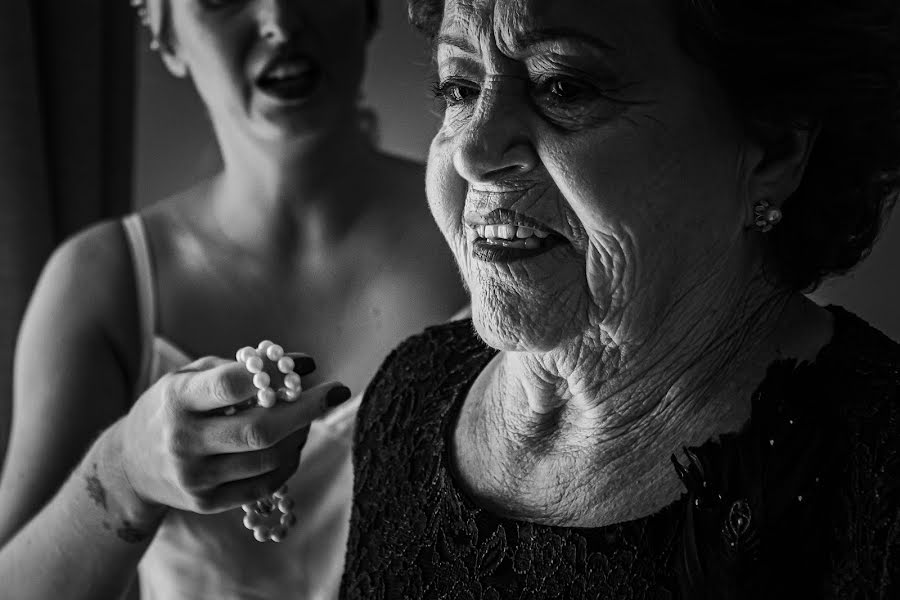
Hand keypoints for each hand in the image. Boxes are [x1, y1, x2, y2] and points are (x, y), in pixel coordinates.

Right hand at [116, 354, 350, 515]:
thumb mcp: (190, 376)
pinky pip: (263, 485)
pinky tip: (294, 444)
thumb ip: (240, 368)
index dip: (275, 373)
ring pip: (268, 459)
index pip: (230, 385)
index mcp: (177, 399)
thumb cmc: (172, 408)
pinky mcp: (207, 503)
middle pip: (260, 429)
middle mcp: (183, 441)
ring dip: (300, 435)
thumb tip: (301, 364)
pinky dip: (288, 463)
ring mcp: (195, 477)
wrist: (129, 466)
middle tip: (336, 391)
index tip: (310, 364)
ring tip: (309, 417)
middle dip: (306, 409)